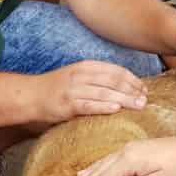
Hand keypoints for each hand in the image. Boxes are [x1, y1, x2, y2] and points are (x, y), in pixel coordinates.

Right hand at [31, 61, 148, 122]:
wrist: (30, 96)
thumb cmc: (57, 88)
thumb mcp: (77, 75)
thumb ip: (97, 78)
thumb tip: (124, 86)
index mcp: (86, 66)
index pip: (115, 70)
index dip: (133, 79)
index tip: (144, 89)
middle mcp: (81, 75)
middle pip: (113, 81)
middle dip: (132, 90)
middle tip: (145, 100)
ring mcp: (73, 90)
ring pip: (104, 93)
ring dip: (124, 99)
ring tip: (138, 105)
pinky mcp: (67, 104)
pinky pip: (88, 105)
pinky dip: (103, 106)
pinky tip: (116, 109)